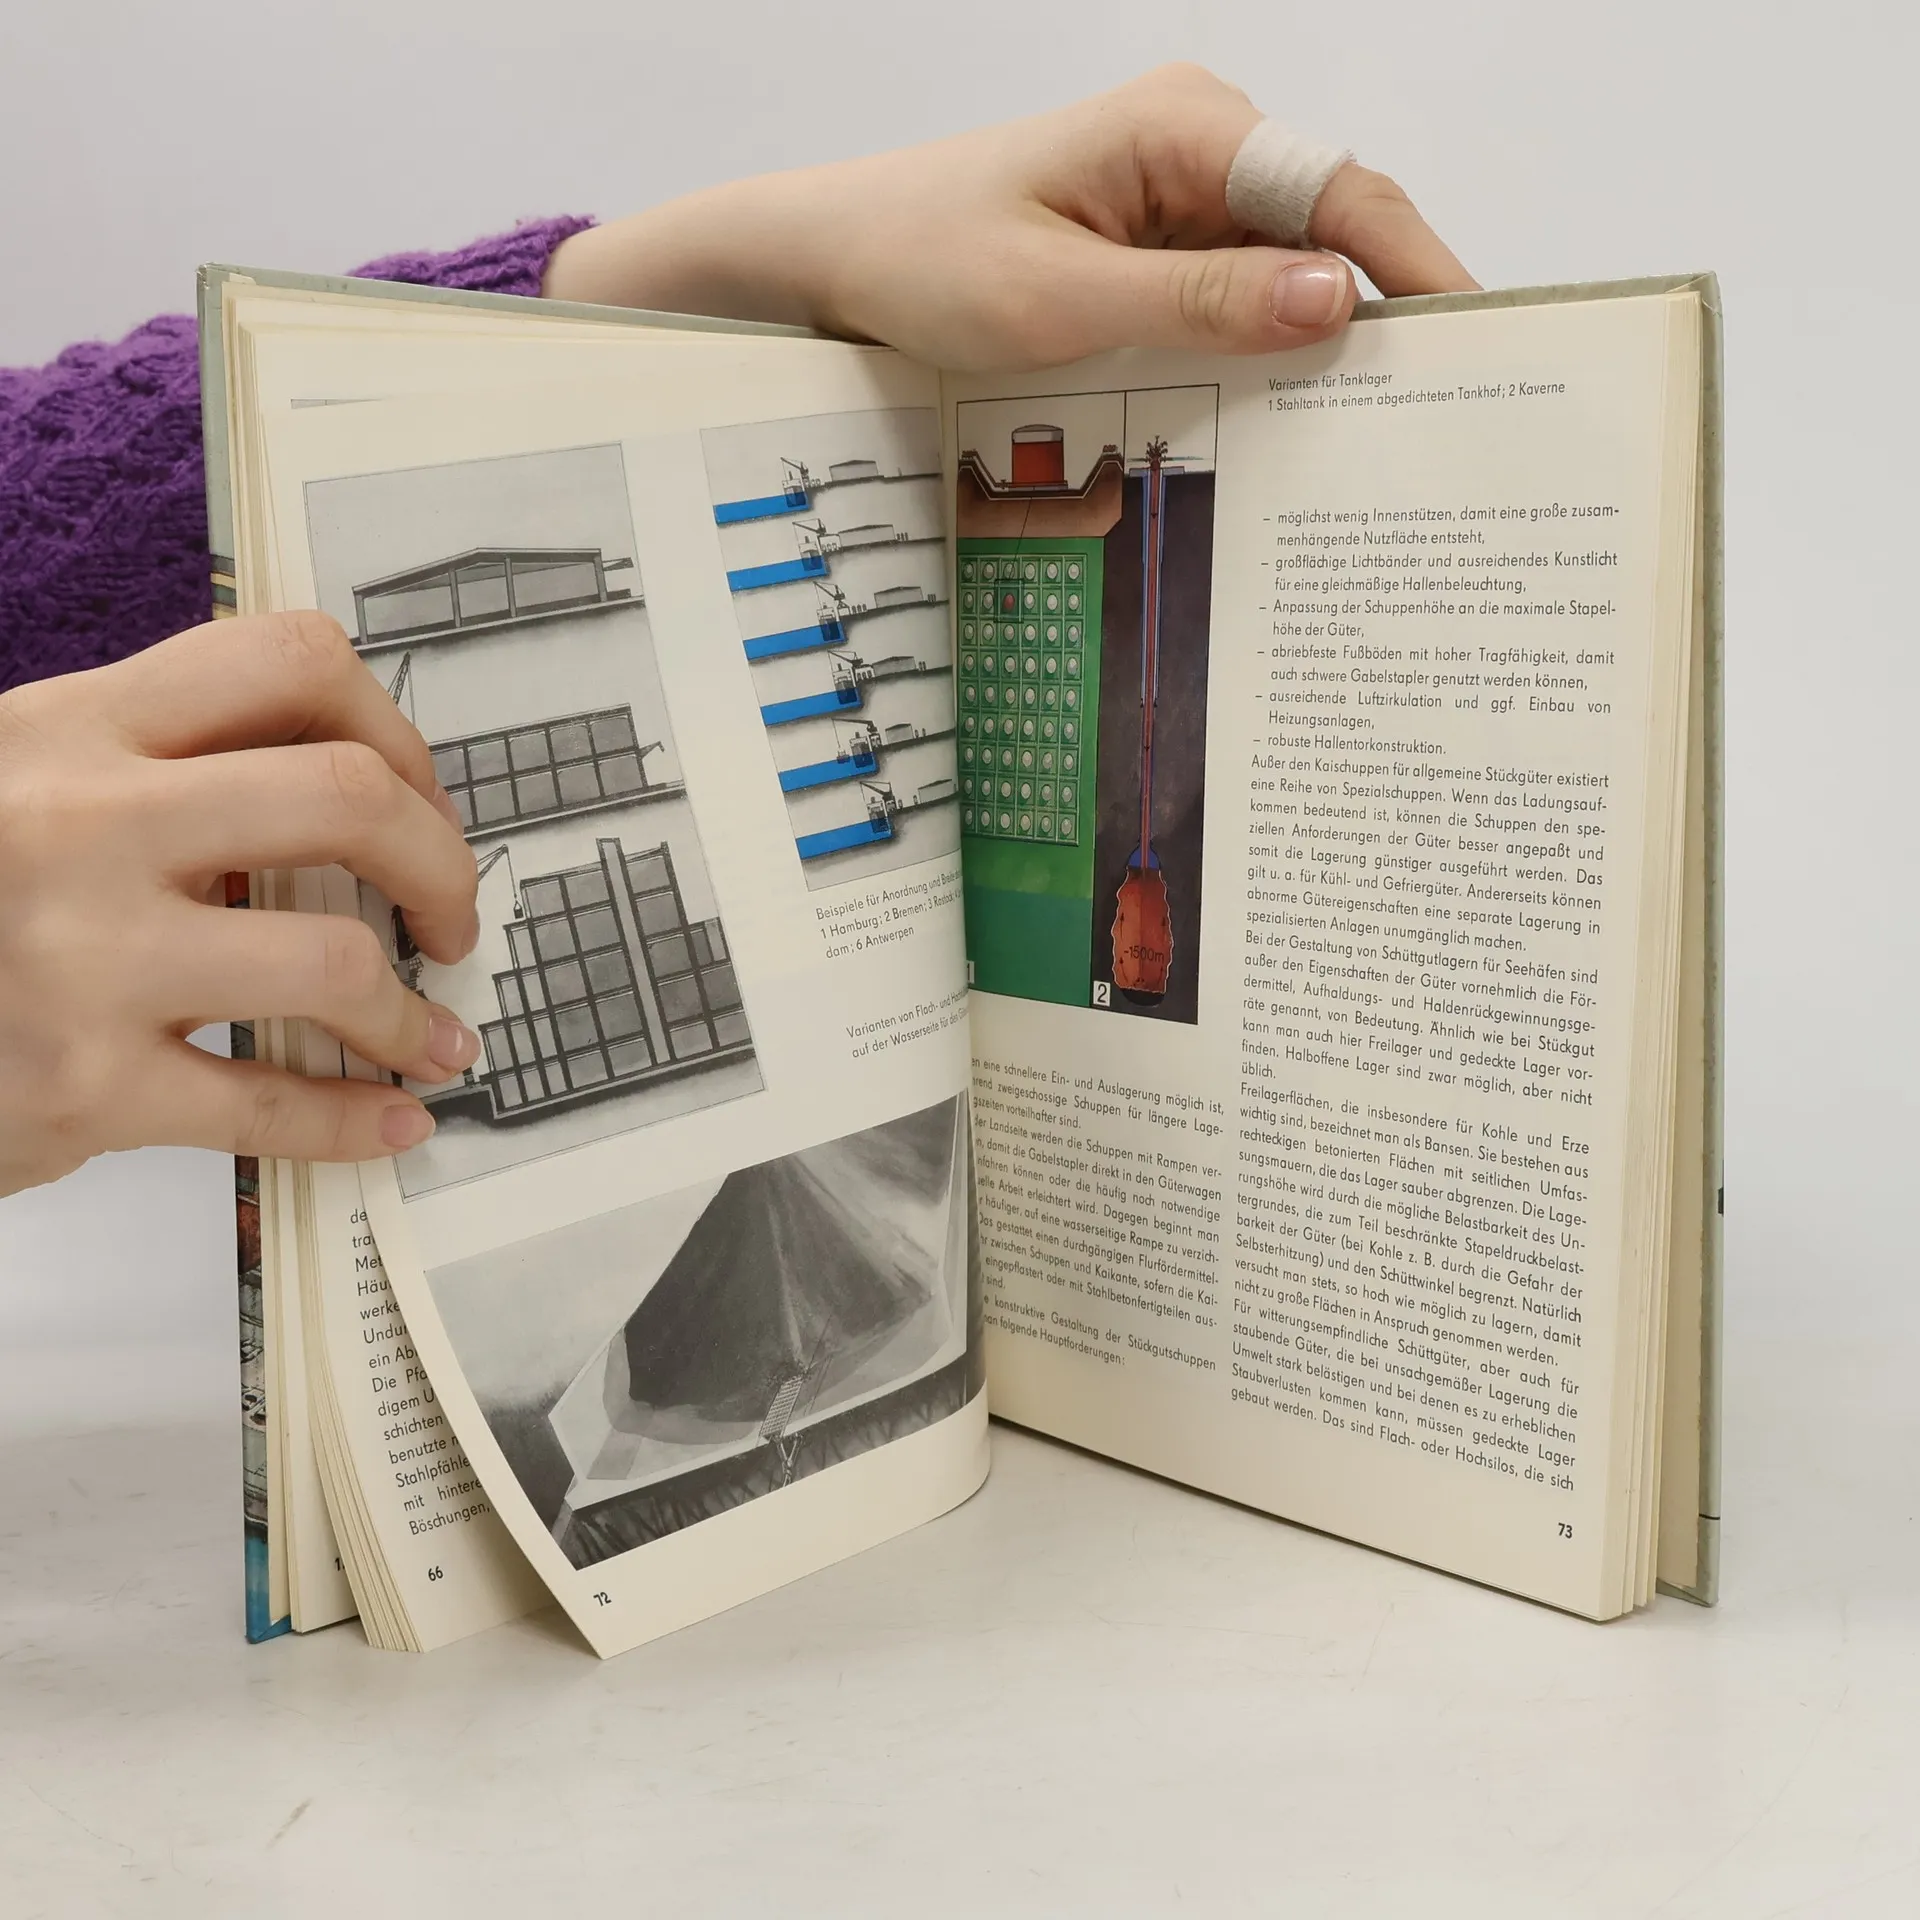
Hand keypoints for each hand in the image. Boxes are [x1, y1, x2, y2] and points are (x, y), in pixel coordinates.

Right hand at [0, 614, 481, 1195]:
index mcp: (78, 729)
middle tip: (450, 918)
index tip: (419, 799)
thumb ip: (166, 766)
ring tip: (429, 1036)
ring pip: (334, 958)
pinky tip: (391, 1119)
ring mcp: (83, 957)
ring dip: (413, 1013)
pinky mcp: (80, 1086)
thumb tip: (356, 794)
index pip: (290, 662)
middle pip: (349, 796)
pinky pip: (266, 1103)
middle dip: (443, 864)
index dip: (395, 730)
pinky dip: (354, 1121)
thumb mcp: (29, 782)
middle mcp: (84, 824)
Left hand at [544, 64, 1476, 370]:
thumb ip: (1202, 302)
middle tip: (1437, 422)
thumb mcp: (1062, 300)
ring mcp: (1178, 198)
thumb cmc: (923, 261)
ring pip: (1286, 276)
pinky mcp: (1154, 247)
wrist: (831, 264)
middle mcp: (1198, 146)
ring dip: (1317, 352)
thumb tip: (1338, 300)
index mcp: (1186, 127)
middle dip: (1381, 322)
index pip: (1344, 193)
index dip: (1421, 273)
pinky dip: (1258, 356)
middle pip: (1330, 233)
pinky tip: (1279, 419)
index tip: (1479, 348)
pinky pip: (1235, 299)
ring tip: (1372, 439)